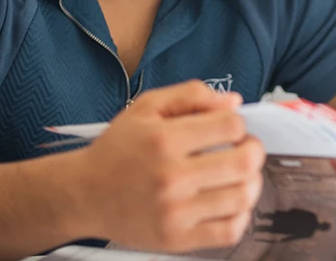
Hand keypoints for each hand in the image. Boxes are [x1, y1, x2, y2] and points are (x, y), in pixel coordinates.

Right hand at [73, 80, 264, 252]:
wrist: (82, 195)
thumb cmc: (118, 149)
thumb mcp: (147, 107)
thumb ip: (191, 96)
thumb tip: (234, 102)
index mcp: (164, 139)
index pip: (231, 126)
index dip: (238, 124)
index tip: (230, 129)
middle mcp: (170, 177)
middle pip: (244, 162)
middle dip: (254, 151)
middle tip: (245, 150)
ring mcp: (174, 212)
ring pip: (243, 197)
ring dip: (252, 182)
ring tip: (240, 176)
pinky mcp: (175, 240)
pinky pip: (229, 231)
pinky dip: (241, 216)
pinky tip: (230, 203)